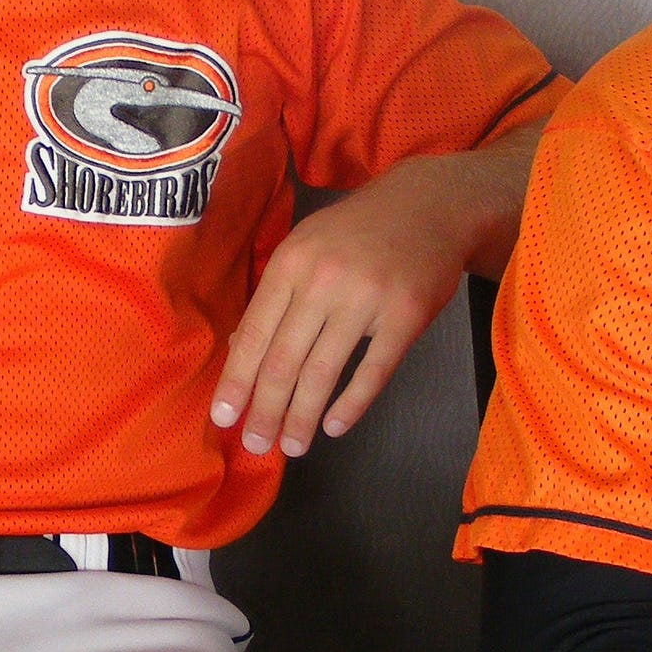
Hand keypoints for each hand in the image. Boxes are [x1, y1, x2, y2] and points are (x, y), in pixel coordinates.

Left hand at [208, 146, 517, 457]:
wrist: (429, 205)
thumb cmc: (356, 231)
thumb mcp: (304, 247)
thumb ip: (273, 295)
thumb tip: (236, 348)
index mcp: (289, 265)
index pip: (253, 334)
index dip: (236, 381)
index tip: (223, 418)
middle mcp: (322, 282)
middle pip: (283, 360)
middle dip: (265, 410)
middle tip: (255, 445)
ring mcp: (366, 299)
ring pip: (323, 371)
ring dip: (303, 417)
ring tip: (292, 446)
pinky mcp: (405, 316)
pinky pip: (373, 371)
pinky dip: (352, 404)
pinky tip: (334, 426)